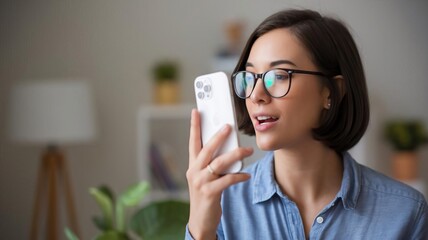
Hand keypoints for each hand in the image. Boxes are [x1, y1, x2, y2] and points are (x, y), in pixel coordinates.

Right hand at [186, 109, 252, 238]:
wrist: (200, 221)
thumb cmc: (205, 195)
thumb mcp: (205, 177)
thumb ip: (212, 163)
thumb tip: (228, 147)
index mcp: (192, 165)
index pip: (192, 142)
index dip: (194, 126)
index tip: (196, 111)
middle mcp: (193, 171)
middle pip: (206, 149)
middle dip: (218, 136)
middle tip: (229, 126)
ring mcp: (200, 182)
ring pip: (219, 163)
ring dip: (235, 155)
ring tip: (247, 150)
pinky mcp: (209, 193)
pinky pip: (227, 180)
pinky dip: (238, 176)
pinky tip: (246, 175)